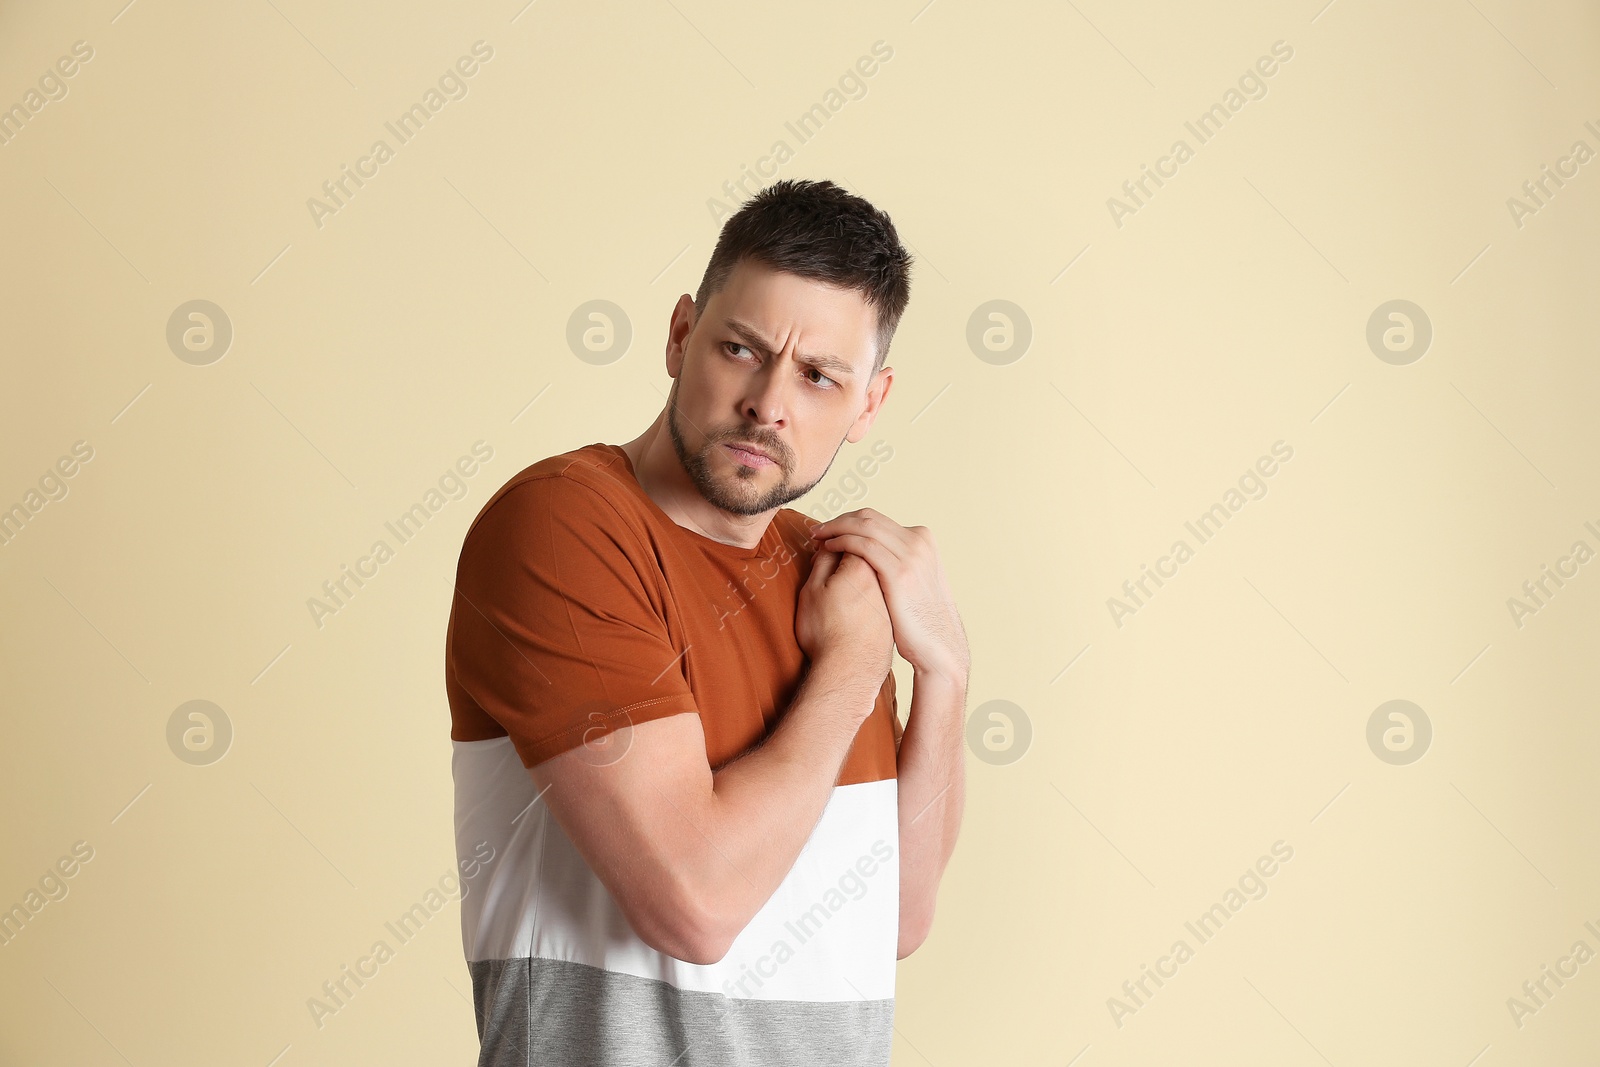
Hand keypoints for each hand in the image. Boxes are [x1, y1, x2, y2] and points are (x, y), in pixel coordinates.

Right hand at [794, 546, 892, 682]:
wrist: (851, 671)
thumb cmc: (826, 632)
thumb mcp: (813, 590)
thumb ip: (823, 560)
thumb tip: (830, 545)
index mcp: (864, 565)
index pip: (852, 536)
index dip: (832, 540)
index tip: (819, 549)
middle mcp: (884, 578)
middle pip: (868, 552)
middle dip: (846, 552)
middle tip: (825, 566)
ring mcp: (891, 596)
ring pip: (874, 573)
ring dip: (856, 572)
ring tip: (836, 588)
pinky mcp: (892, 614)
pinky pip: (879, 593)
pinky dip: (865, 591)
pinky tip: (850, 606)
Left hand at [808, 509, 969, 684]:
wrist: (938, 646)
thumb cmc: (919, 620)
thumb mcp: (914, 581)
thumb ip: (897, 563)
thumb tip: (870, 557)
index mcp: (922, 539)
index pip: (876, 519)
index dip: (848, 522)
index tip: (829, 531)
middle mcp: (918, 541)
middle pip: (868, 517)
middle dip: (838, 521)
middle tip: (817, 530)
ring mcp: (911, 554)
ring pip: (863, 526)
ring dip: (835, 529)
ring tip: (817, 538)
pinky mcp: (900, 572)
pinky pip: (863, 545)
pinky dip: (842, 542)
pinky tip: (828, 550)